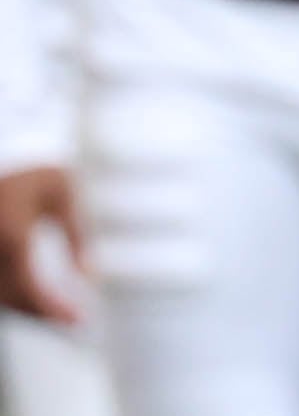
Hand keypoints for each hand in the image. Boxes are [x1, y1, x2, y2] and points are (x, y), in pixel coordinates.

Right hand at [0, 165, 86, 322]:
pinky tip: (39, 303)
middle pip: (12, 298)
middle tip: (75, 323)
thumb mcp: (61, 191)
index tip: (79, 320)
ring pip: (2, 299)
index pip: (28, 284)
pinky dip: (15, 300)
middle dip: (42, 315)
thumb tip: (89, 275)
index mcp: (11, 232)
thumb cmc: (30, 177)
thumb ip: (76, 231)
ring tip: (62, 315)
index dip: (52, 308)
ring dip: (28, 311)